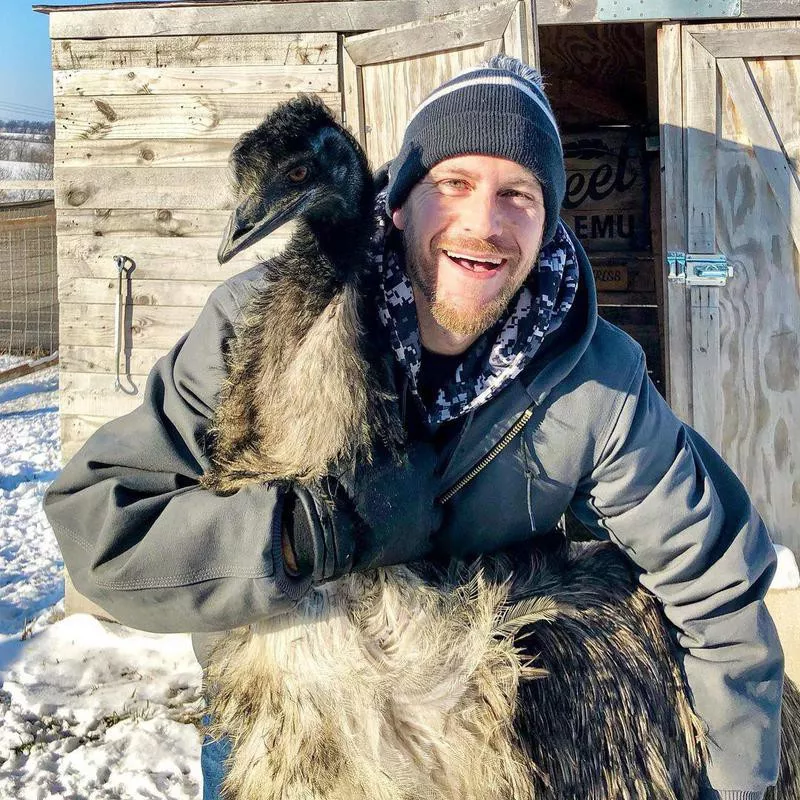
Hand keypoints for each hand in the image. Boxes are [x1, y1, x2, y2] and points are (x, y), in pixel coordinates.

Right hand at [282, 441, 442, 581]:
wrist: (333, 527)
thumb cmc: (342, 483)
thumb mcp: (361, 451)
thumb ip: (384, 442)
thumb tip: (390, 430)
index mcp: (418, 462)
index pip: (429, 454)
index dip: (416, 458)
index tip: (404, 461)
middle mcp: (429, 489)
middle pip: (434, 482)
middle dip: (422, 484)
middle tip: (401, 488)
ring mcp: (427, 519)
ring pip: (436, 513)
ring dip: (424, 511)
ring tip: (406, 514)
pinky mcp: (420, 546)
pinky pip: (429, 541)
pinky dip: (419, 538)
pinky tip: (404, 536)